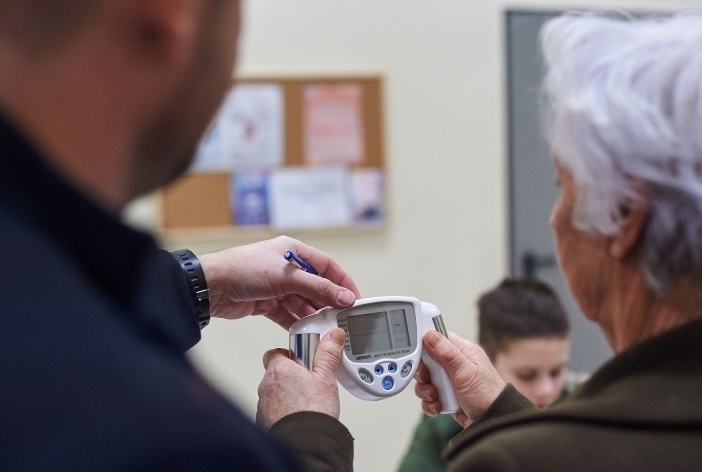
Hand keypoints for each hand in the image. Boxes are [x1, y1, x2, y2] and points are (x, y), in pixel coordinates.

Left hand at [198, 236, 360, 328]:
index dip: (342, 282)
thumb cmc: (242, 269)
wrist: (210, 286)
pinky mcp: (265, 302)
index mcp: (293, 251)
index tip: (354, 299)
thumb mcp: (287, 277)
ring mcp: (275, 286)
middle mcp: (286, 268)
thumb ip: (319, 288)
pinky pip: (287, 313)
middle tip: (339, 317)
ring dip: (311, 314)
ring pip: (301, 302)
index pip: (327, 266)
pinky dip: (295, 322)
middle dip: (327, 302)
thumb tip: (344, 296)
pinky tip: (304, 331)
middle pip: (315, 286)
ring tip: (323, 327)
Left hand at [256, 328, 344, 429]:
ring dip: (286, 394)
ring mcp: (263, 406)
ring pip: (274, 393)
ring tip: (307, 401)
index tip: (305, 360)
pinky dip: (283, 411)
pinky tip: (300, 415)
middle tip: (310, 382)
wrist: (304, 446)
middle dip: (291, 375)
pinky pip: (272, 411)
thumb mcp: (326, 379)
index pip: (276, 352)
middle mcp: (266, 386)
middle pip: (276, 373)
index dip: (291, 355)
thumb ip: (328, 355)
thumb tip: (332, 336)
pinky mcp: (264, 422)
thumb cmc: (311, 413)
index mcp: (278, 370)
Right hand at [415, 331, 505, 427]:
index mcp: (463, 352)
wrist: (492, 423)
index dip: (425, 346)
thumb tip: (430, 334)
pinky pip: (429, 396)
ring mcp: (450, 381)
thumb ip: (446, 353)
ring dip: (426, 390)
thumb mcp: (466, 372)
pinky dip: (430, 403)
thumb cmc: (488, 395)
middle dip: (424, 373)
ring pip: (426, 380)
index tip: (420, 356)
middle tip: (428, 379)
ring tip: (436, 396)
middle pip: (427, 361)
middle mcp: (455, 365)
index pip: (437, 340)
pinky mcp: (446, 396)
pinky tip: (439, 406)